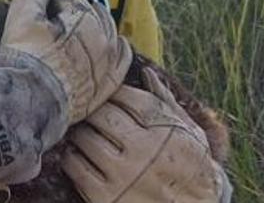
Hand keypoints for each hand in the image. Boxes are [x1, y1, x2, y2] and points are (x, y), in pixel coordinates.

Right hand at [1, 0, 131, 122]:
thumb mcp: (21, 15)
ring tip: (84, 28)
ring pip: (110, 34)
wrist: (31, 101)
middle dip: (74, 13)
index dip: (50, 1)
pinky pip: (122, 61)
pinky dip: (120, 50)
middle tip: (54, 20)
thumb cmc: (26, 59)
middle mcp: (102, 37)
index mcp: (82, 17)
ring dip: (98, 27)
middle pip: (91, 14)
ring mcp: (107, 62)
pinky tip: (116, 45)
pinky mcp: (106, 85)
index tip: (38, 10)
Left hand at [62, 68, 232, 202]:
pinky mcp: (105, 197)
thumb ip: (166, 103)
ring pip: (85, 138)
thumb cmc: (192, 167)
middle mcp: (143, 152)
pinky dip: (71, 157)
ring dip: (80, 132)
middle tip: (91, 112)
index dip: (114, 93)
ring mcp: (123, 175)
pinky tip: (79, 155)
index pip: (127, 98)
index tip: (110, 96)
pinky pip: (75, 166)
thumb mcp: (189, 133)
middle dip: (94, 111)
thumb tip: (147, 72)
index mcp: (164, 132)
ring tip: (84, 133)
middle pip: (102, 116)